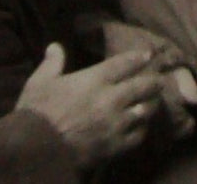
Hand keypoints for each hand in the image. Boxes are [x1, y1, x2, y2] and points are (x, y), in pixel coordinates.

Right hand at [16, 43, 164, 170]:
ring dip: (150, 105)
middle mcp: (111, 99)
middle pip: (142, 86)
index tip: (149, 55)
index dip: (138, 58)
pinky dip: (141, 130)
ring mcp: (115, 123)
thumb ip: (52, 64)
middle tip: (160, 80)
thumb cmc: (36, 113)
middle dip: (153, 82)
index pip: (124, 64)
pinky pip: (137, 136)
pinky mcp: (115, 145)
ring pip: (144, 111)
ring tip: (154, 103)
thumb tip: (55, 46)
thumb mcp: (39, 83)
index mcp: (94, 80)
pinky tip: (140, 128)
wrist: (35, 150)